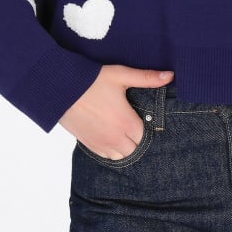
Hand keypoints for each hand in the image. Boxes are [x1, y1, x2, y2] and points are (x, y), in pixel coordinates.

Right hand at [58, 64, 173, 158]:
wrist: (60, 89)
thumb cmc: (91, 80)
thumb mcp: (121, 75)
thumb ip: (146, 78)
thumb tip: (170, 76)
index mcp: (126, 122)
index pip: (146, 136)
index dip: (146, 127)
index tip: (142, 116)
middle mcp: (115, 138)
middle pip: (136, 149)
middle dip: (137, 138)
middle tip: (133, 122)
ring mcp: (100, 144)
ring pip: (121, 155)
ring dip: (125, 146)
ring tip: (122, 129)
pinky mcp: (88, 145)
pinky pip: (106, 156)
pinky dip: (111, 149)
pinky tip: (110, 134)